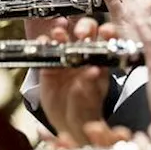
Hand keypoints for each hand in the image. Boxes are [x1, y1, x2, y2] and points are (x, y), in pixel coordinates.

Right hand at [39, 17, 110, 144]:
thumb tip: (93, 71)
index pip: (107, 37)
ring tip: (59, 34)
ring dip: (61, 32)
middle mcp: (83, 54)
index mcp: (100, 58)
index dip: (106, 31)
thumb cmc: (86, 107)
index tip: (105, 32)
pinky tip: (44, 43)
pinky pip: (45, 50)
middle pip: (85, 30)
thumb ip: (91, 84)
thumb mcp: (92, 98)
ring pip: (63, 37)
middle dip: (83, 27)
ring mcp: (65, 58)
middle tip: (81, 34)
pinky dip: (43, 44)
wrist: (70, 121)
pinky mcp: (49, 65)